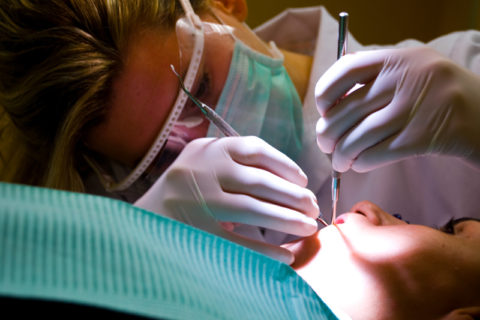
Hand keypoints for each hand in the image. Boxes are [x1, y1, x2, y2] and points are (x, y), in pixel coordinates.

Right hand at [135, 136, 318, 263]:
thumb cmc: (189, 182)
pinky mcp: (197, 230)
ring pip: (252, 209)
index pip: (256, 149)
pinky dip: (264, 249)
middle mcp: (205, 170)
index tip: (303, 181)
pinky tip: (284, 255)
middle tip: (312, 208)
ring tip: (307, 227)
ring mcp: (200, 201)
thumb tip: (289, 181)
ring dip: (285, 220)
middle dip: (293, 196)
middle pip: (260, 182)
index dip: (286, 165)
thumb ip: (239, 159)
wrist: (149, 212)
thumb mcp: (208, 158)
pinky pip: (237, 242)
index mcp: (212, 148)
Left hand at [315, 47, 479, 171]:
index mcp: (398, 58)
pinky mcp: (421, 138)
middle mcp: (404, 80)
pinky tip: (358, 165)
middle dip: (328, 133)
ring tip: (338, 162)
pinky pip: (377, 154)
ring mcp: (413, 110)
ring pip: (359, 137)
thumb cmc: (438, 94)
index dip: (326, 92)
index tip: (323, 110)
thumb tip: (330, 108)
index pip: (346, 70)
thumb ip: (376, 78)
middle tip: (325, 145)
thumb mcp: (411, 69)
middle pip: (347, 110)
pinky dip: (361, 163)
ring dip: (342, 154)